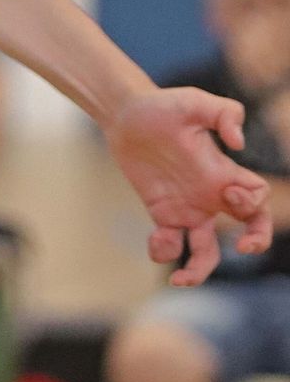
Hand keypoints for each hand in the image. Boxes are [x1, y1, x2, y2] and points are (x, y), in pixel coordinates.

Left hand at [107, 84, 273, 284]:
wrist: (124, 115)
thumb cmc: (161, 106)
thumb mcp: (195, 101)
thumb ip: (224, 113)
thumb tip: (239, 144)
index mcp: (223, 173)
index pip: (257, 200)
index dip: (255, 208)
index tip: (231, 197)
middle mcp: (210, 195)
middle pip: (248, 229)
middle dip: (255, 243)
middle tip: (243, 249)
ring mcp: (187, 207)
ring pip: (206, 252)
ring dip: (198, 271)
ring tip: (181, 279)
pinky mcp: (162, 213)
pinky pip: (171, 244)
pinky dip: (165, 251)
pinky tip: (156, 239)